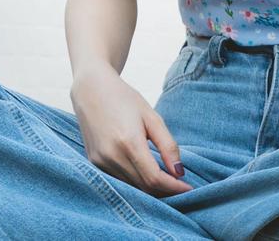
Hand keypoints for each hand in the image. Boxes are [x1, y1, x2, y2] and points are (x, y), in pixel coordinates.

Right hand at [69, 65, 190, 196]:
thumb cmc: (124, 99)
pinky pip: (119, 180)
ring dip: (150, 189)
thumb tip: (179, 172)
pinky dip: (135, 182)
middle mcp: (112, 155)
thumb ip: (167, 145)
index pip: (154, 178)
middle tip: (180, 184)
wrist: (91, 89)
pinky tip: (145, 174)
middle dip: (165, 190)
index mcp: (129, 142)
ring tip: (165, 180)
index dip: (173, 187)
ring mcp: (100, 161)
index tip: (188, 188)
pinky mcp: (94, 162)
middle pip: (144, 187)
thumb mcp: (151, 117)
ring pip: (131, 187)